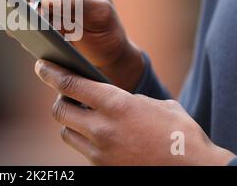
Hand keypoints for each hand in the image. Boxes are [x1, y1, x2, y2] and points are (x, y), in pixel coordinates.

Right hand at [2, 0, 142, 90]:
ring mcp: (34, 0)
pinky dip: (16, 27)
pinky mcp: (27, 20)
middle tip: (28, 9)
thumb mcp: (100, 13)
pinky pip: (12, 19)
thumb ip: (75, 2)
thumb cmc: (106, 27)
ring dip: (16, 9)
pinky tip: (30, 36)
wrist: (103, 53)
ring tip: (32, 25)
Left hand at [34, 59, 235, 165]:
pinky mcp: (103, 168)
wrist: (195, 170)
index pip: (71, 84)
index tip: (41, 65)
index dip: (51, 72)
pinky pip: (82, 149)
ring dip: (69, 122)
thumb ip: (127, 98)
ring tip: (82, 115)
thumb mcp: (156, 104)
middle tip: (64, 93)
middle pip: (59, 110)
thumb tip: (112, 98)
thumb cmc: (181, 134)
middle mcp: (103, 128)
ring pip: (66, 132)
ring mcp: (101, 152)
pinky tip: (97, 134)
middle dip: (59, 99)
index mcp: (117, 105)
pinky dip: (84, 139)